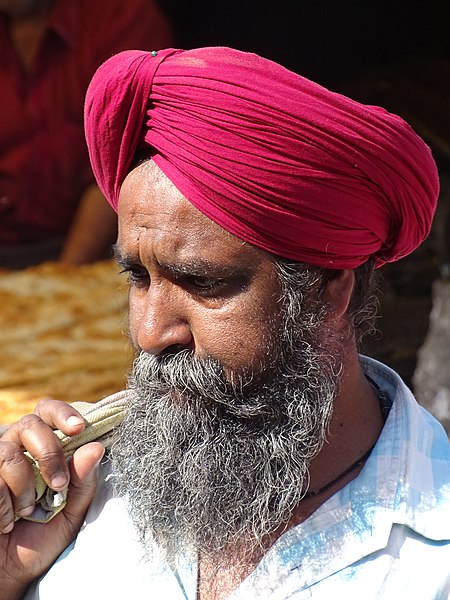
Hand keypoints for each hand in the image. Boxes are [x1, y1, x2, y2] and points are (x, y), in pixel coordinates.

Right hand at [0, 399, 103, 598]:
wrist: (10, 571)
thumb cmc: (43, 536)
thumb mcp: (72, 511)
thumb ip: (83, 480)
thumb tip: (96, 447)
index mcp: (43, 446)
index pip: (48, 411)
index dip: (62, 412)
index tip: (79, 428)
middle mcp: (17, 448)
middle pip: (30, 423)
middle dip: (49, 452)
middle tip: (59, 484)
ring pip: (10, 453)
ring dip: (25, 485)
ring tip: (28, 510)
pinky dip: (5, 504)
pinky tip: (7, 520)